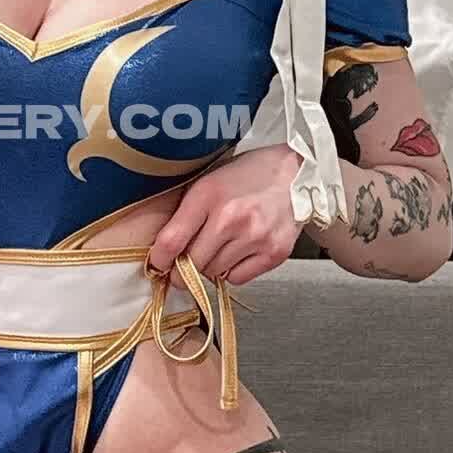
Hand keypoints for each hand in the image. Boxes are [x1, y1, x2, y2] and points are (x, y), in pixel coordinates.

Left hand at [146, 144, 301, 288]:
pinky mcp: (273, 253)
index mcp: (208, 194)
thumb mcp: (209, 181)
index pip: (171, 241)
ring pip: (213, 274)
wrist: (296, 173)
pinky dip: (233, 271)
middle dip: (182, 269)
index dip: (158, 260)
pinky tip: (238, 252)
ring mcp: (254, 237)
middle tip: (183, 264)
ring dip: (209, 267)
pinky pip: (237, 278)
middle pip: (191, 264)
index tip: (157, 264)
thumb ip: (186, 213)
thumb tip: (164, 250)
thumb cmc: (248, 176)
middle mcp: (231, 218)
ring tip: (219, 248)